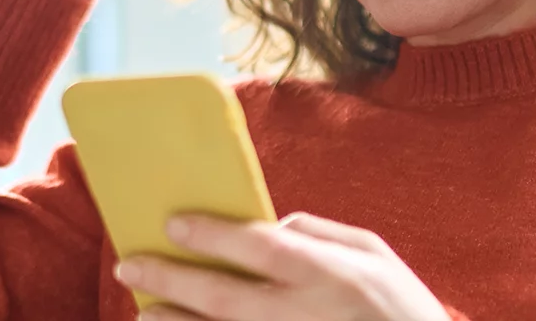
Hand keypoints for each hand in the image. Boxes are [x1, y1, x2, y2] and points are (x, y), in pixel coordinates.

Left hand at [116, 213, 452, 320]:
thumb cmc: (402, 312)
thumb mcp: (378, 259)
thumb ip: (324, 234)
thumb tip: (275, 224)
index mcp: (329, 275)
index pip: (257, 244)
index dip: (209, 232)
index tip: (172, 223)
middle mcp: (302, 315)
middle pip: (221, 295)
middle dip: (170, 278)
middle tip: (132, 265)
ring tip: (146, 311)